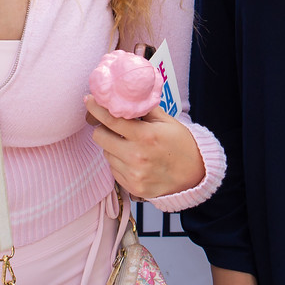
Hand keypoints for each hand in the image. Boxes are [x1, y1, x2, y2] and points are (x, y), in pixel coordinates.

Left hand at [84, 98, 204, 199]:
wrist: (195, 176)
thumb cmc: (182, 145)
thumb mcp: (168, 121)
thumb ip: (145, 109)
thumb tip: (127, 97)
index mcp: (146, 136)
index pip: (111, 120)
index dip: (96, 108)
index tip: (89, 100)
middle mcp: (136, 156)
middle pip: (100, 138)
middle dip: (102, 128)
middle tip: (111, 125)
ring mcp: (133, 174)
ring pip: (106, 154)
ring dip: (112, 146)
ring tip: (129, 144)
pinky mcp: (132, 187)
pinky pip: (114, 170)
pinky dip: (119, 161)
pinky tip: (133, 159)